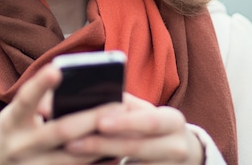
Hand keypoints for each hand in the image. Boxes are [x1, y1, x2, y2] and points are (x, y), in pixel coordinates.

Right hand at [0, 64, 119, 163]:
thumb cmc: (14, 131)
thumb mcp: (17, 113)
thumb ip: (41, 100)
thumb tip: (78, 84)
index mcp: (11, 122)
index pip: (25, 100)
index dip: (40, 85)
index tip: (56, 69)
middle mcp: (20, 146)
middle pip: (59, 131)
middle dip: (90, 117)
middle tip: (118, 105)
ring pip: (74, 158)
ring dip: (101, 142)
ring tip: (124, 126)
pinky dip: (97, 163)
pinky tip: (115, 151)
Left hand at [64, 93, 204, 163]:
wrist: (179, 151)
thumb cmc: (152, 125)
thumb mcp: (145, 111)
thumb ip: (124, 103)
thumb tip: (89, 93)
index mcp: (173, 121)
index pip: (149, 120)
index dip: (124, 122)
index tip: (99, 122)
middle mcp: (176, 147)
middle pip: (136, 147)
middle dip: (102, 144)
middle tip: (72, 142)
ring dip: (100, 161)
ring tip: (74, 153)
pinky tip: (88, 164)